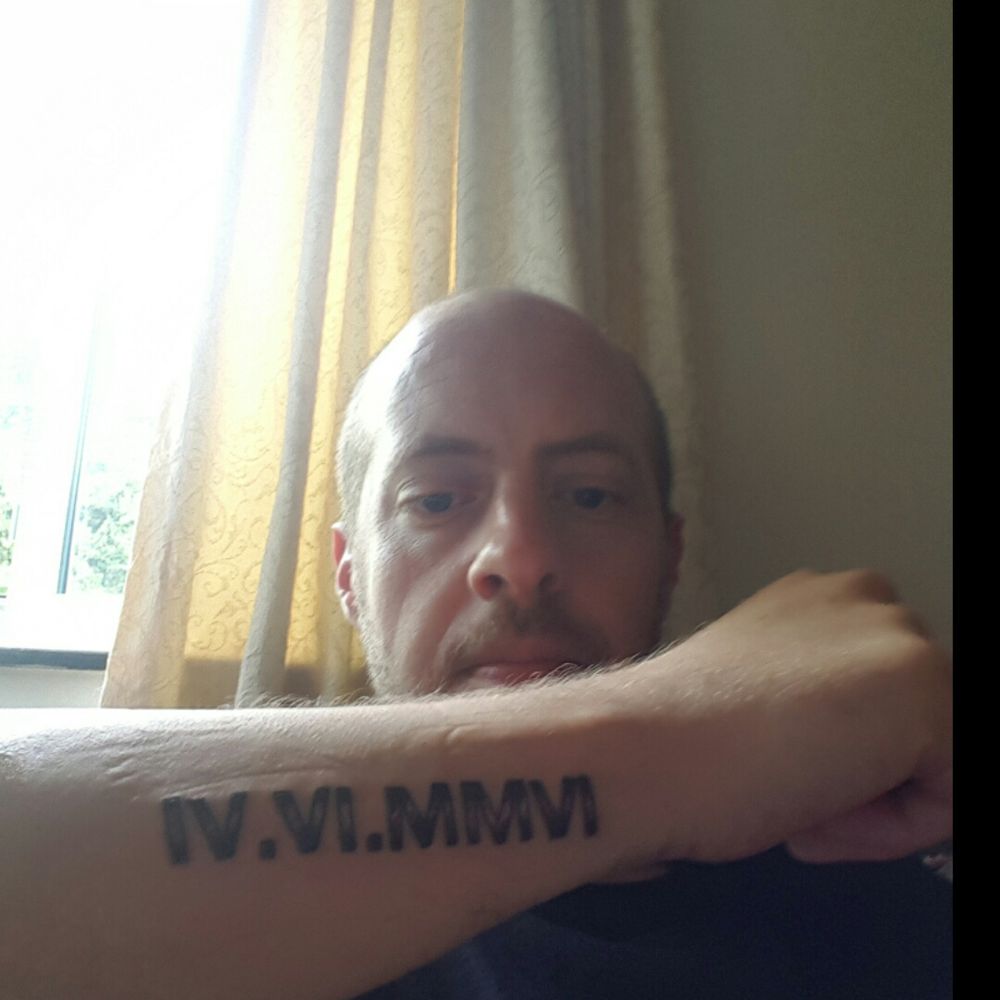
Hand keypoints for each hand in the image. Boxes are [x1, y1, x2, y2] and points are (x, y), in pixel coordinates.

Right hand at [634, 570, 952, 863]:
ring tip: (801, 809)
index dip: (834, 746)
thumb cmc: (673, 737)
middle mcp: (861, 596)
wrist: (645, 748)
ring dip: (875, 801)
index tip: (779, 769)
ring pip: (934, 755)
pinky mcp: (927, 692)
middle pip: (908, 717)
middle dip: (863, 770)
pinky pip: (947, 796)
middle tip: (792, 794)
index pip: (870, 691)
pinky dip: (891, 831)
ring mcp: (899, 637)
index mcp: (814, 598)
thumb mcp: (756, 695)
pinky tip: (816, 816)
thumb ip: (809, 697)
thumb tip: (845, 748)